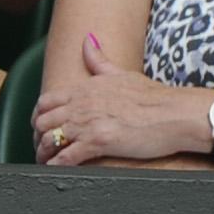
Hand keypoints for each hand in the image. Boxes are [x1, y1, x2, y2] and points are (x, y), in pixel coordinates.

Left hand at [32, 34, 205, 165]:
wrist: (175, 113)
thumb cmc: (155, 97)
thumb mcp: (123, 74)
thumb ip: (100, 60)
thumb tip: (87, 40)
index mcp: (85, 88)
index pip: (46, 101)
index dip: (39, 117)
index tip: (41, 128)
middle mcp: (81, 103)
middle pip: (43, 122)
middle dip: (38, 138)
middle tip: (43, 150)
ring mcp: (88, 122)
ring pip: (49, 139)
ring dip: (44, 154)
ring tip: (47, 163)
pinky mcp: (98, 141)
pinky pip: (66, 156)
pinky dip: (57, 165)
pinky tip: (57, 172)